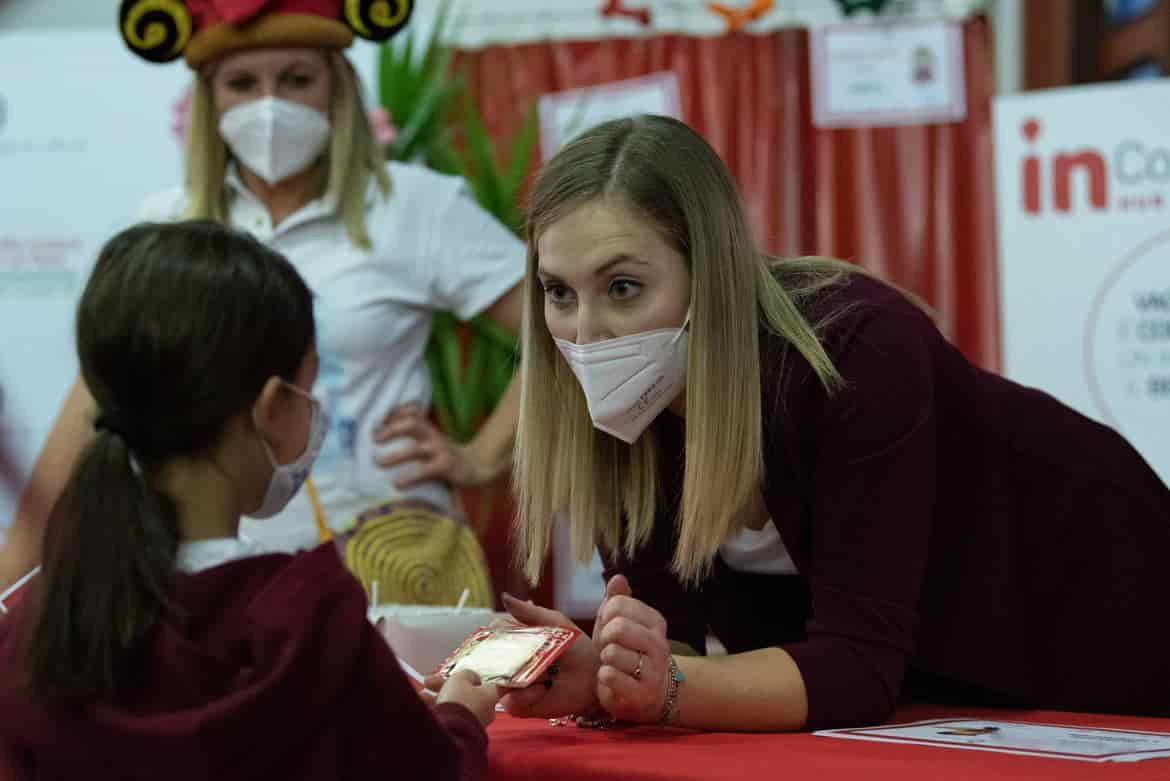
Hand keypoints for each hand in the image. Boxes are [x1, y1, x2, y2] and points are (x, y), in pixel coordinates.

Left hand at [373, 403, 487, 488]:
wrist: (476, 465)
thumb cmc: (445, 454)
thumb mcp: (431, 439)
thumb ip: (413, 435)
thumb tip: (381, 435)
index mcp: (428, 428)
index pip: (410, 411)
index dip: (392, 413)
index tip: (375, 423)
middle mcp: (433, 435)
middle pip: (411, 424)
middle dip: (391, 430)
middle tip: (374, 439)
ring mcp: (440, 450)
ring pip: (415, 449)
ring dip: (394, 456)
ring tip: (377, 462)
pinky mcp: (445, 467)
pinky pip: (424, 471)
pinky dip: (409, 477)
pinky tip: (396, 483)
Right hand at [424, 670, 500, 727]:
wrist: (451, 731)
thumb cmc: (458, 700)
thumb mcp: (460, 678)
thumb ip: (466, 674)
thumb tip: (470, 678)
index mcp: (491, 695)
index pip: (486, 683)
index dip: (471, 678)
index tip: (458, 676)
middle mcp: (486, 710)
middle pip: (465, 693)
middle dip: (445, 686)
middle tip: (428, 682)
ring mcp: (474, 723)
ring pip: (455, 705)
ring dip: (437, 698)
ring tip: (422, 696)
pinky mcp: (462, 733)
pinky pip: (451, 717)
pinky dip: (438, 711)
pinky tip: (423, 705)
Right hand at [495, 593, 600, 718]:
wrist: (595, 676)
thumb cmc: (577, 647)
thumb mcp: (556, 624)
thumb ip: (530, 613)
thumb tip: (504, 598)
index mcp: (515, 642)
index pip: (491, 636)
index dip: (492, 635)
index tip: (503, 632)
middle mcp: (510, 664)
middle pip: (488, 661)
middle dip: (499, 658)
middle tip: (523, 654)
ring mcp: (514, 685)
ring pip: (496, 682)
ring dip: (515, 677)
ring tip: (541, 674)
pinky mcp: (522, 705)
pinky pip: (509, 702)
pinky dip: (523, 696)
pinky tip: (541, 689)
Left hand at [593, 575, 670, 722]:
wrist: (646, 695)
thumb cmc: (627, 653)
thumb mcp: (620, 624)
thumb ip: (617, 600)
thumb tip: (618, 577)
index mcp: (655, 622)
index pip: (617, 605)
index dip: (605, 618)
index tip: (611, 630)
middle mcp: (659, 644)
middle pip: (617, 627)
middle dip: (604, 639)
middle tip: (609, 649)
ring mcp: (653, 671)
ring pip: (612, 653)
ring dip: (605, 661)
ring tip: (614, 666)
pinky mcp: (641, 695)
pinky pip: (610, 676)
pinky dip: (604, 678)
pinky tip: (613, 681)